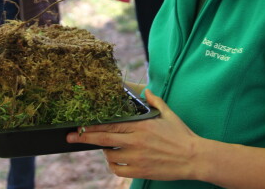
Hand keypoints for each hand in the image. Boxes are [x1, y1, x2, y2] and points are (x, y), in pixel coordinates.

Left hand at [66, 89, 199, 180]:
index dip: (93, 124)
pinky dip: (114, 165)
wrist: (194, 158)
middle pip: (103, 138)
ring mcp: (137, 157)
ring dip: (105, 151)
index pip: (110, 123)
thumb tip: (146, 91)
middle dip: (83, 137)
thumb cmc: (182, 134)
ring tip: (108, 148)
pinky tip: (116, 160)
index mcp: (141, 125)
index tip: (80, 123)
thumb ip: (155, 102)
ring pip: (109, 155)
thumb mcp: (169, 114)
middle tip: (70, 136)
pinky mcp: (140, 171)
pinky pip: (118, 169)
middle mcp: (136, 141)